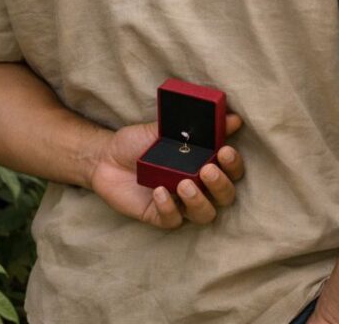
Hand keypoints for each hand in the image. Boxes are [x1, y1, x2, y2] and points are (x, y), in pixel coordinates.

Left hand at [90, 114, 244, 228]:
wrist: (105, 156)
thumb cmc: (139, 142)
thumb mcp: (168, 128)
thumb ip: (199, 126)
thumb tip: (232, 118)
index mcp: (205, 163)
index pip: (232, 171)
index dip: (233, 164)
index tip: (224, 151)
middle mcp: (198, 186)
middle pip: (225, 196)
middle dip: (220, 185)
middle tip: (206, 170)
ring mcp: (180, 203)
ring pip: (205, 214)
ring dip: (199, 201)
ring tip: (183, 184)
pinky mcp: (159, 216)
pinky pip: (172, 220)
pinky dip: (168, 208)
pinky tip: (158, 191)